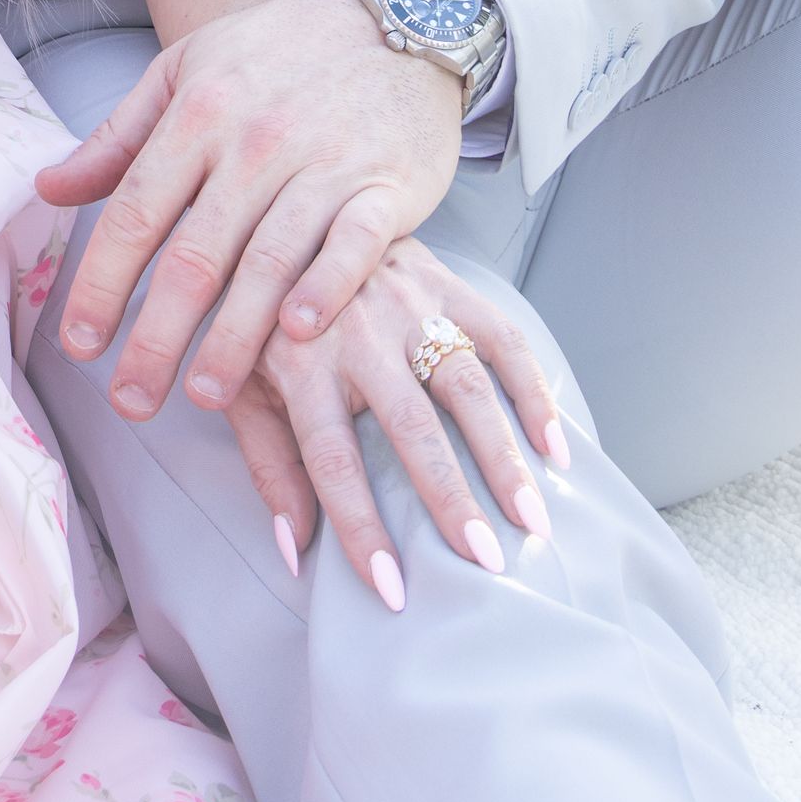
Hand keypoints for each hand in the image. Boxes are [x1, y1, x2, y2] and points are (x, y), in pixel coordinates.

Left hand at [36, 0, 462, 419]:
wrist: (394, 14)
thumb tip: (47, 189)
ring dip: (234, 337)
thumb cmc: (274, 52)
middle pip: (195, 254)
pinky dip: (325, 289)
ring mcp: (323, 165)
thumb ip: (117, 138)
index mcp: (197, 114)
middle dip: (157, 335)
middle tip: (131, 401)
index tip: (78, 345)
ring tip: (203, 395)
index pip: (136, 213)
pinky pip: (352, 246)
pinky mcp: (386, 186)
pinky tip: (298, 336)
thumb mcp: (184, 70)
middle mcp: (255, 142)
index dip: (102, 283)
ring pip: (268, 263)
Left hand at [223, 238, 569, 601]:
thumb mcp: (244, 385)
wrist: (293, 210)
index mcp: (297, 360)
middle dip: (450, 499)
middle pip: (409, 425)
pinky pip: (502, 338)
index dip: (358, 527)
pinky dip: (534, 392)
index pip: (330, 458)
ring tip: (532, 521)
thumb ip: (267, 465)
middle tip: (486, 563)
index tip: (392, 592)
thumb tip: (295, 552)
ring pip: (465, 383)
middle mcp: (356, 328)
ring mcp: (407, 301)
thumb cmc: (269, 322)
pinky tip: (556, 450)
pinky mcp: (447, 282)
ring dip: (503, 455)